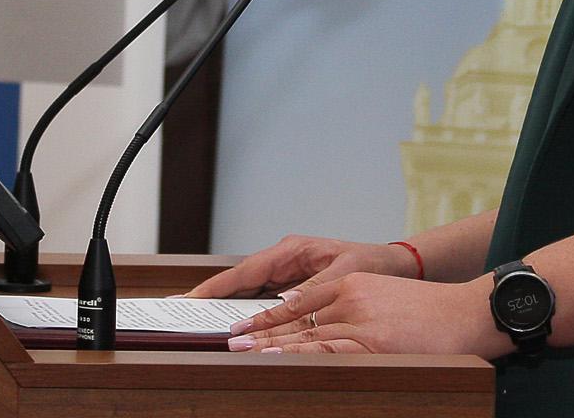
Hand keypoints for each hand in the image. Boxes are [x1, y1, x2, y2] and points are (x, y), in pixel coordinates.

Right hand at [184, 235, 418, 298]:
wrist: (392, 264)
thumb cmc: (370, 264)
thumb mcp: (342, 276)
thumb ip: (311, 291)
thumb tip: (281, 304)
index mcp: (291, 250)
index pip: (245, 271)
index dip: (216, 287)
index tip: (192, 299)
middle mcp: (283, 259)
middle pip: (239, 281)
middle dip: (211, 295)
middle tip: (182, 311)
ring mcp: (286, 271)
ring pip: (247, 290)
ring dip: (226, 305)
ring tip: (199, 321)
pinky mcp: (291, 283)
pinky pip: (262, 297)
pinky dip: (246, 309)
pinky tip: (233, 323)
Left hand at [224, 272, 507, 357]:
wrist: (467, 312)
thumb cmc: (430, 313)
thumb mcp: (384, 299)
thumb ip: (352, 309)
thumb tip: (320, 329)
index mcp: (352, 284)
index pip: (299, 299)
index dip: (269, 315)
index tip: (245, 326)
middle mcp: (351, 297)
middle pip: (296, 316)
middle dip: (260, 330)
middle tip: (231, 340)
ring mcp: (361, 319)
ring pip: (305, 333)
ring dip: (271, 345)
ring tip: (243, 352)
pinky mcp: (374, 341)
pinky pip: (328, 349)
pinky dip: (299, 355)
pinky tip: (279, 359)